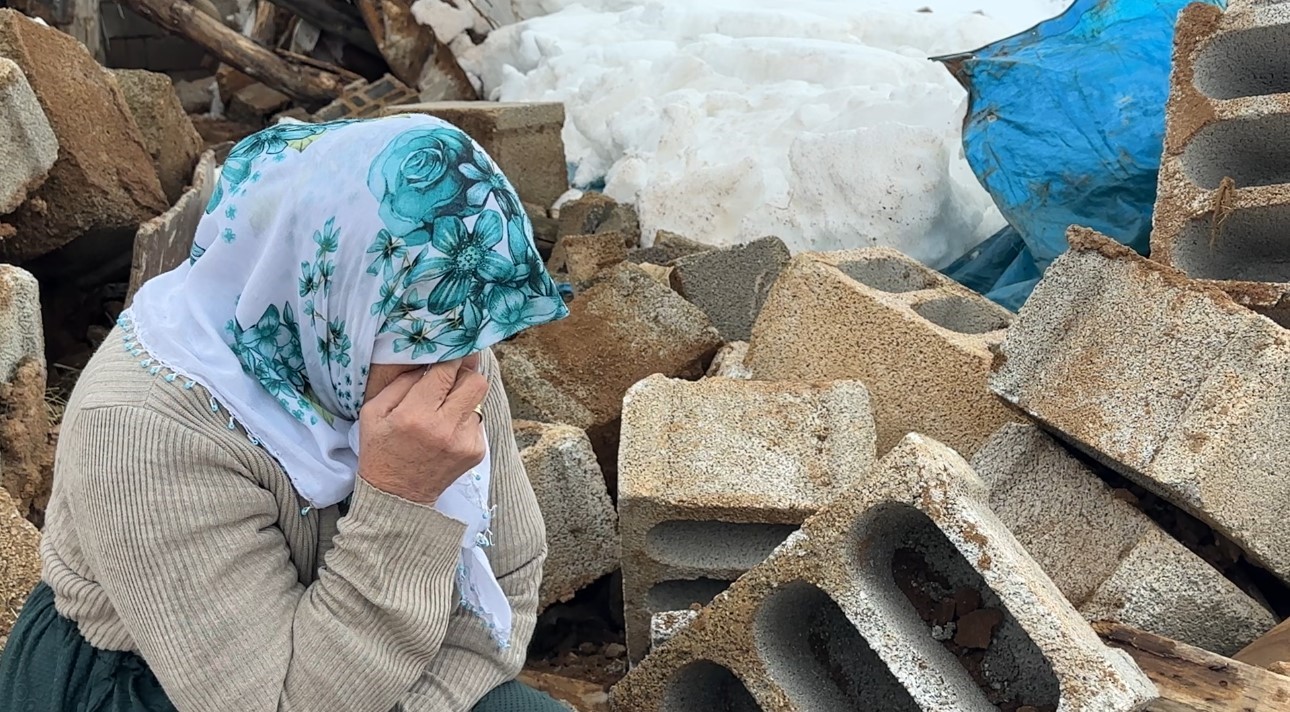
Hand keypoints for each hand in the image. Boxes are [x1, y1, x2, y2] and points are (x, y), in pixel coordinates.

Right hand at [357, 358, 486, 504]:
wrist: (398, 496)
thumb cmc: (381, 449)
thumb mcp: (374, 411)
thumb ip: (401, 381)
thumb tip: (428, 360)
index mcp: (416, 415)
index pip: (447, 371)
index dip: (450, 357)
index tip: (449, 350)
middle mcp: (445, 428)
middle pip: (476, 381)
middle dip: (465, 373)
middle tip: (451, 375)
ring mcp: (464, 442)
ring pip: (479, 400)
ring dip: (464, 397)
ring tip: (444, 407)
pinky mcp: (476, 452)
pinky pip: (477, 421)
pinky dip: (464, 419)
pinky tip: (446, 430)